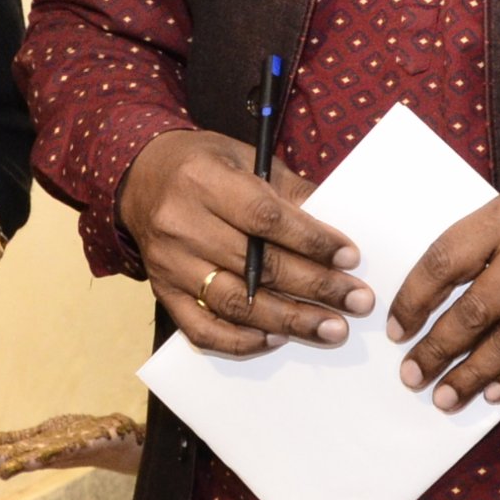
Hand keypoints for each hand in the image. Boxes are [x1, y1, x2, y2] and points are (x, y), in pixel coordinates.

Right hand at [120, 129, 364, 354]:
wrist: (141, 178)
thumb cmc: (203, 166)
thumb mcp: (246, 158)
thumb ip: (288, 192)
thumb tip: (336, 231)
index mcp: (204, 181)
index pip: (264, 218)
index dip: (311, 241)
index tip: (349, 257)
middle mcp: (181, 224)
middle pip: (256, 266)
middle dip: (315, 287)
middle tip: (357, 302)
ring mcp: (169, 264)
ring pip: (234, 303)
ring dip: (288, 320)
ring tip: (331, 329)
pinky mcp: (163, 292)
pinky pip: (202, 329)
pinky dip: (241, 341)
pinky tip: (277, 340)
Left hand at [390, 161, 499, 406]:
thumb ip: (488, 238)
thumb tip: (438, 290)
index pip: (445, 261)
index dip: (414, 300)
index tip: (399, 327)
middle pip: (473, 312)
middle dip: (435, 350)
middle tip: (412, 375)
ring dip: (470, 375)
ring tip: (445, 395)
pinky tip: (494, 391)